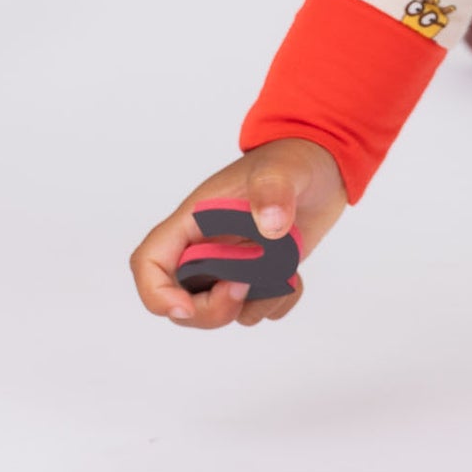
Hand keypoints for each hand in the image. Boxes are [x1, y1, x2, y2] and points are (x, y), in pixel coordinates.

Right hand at [130, 138, 347, 330]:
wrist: (322, 166)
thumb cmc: (292, 160)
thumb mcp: (283, 167)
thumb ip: (272, 189)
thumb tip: (270, 225)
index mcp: (195, 220)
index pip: (150, 261)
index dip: (156, 293)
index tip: (186, 307)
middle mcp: (207, 246)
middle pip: (182, 301)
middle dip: (212, 310)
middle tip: (246, 288)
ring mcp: (232, 264)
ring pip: (220, 311)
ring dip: (253, 305)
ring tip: (282, 272)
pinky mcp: (258, 276)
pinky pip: (257, 309)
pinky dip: (277, 303)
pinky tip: (294, 274)